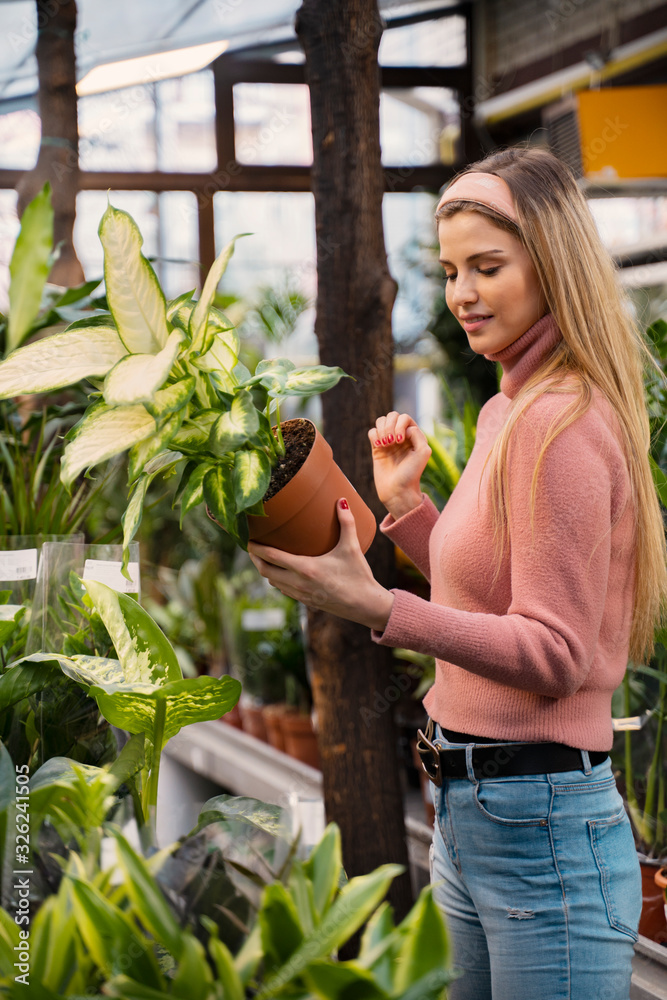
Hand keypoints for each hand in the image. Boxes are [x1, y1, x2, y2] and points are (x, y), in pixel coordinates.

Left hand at [248, 499, 393, 630]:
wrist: (366, 606)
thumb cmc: (359, 576)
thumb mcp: (352, 548)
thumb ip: (347, 523)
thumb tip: (341, 500)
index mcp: (305, 569)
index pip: (272, 556)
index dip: (256, 548)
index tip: (246, 539)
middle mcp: (298, 583)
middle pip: (265, 571)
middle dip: (255, 559)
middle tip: (250, 546)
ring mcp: (300, 594)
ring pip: (272, 582)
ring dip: (264, 570)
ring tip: (262, 557)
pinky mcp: (306, 602)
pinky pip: (283, 590)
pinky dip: (276, 580)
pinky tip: (280, 573)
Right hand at [368, 411, 430, 519]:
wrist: (397, 491)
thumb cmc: (412, 474)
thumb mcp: (423, 452)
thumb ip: (418, 434)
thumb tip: (405, 428)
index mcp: (414, 436)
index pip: (405, 418)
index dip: (400, 425)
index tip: (400, 441)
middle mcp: (401, 437)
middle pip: (392, 416)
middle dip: (390, 426)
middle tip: (392, 442)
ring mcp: (388, 442)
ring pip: (381, 421)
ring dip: (381, 430)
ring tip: (385, 444)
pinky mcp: (377, 448)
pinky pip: (372, 432)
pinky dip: (374, 436)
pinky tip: (379, 447)